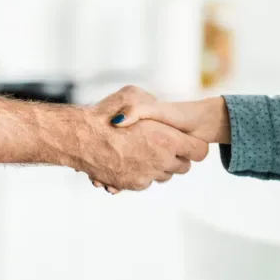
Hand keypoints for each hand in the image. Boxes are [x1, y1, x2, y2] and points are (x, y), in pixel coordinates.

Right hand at [75, 86, 209, 191]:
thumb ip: (150, 103)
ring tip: (143, 151)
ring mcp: (147, 175)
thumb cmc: (105, 114)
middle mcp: (161, 160)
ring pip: (164, 176)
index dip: (193, 145)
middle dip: (176, 157)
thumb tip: (155, 110)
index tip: (184, 141)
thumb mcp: (133, 95)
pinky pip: (145, 182)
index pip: (199, 151)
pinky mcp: (133, 184)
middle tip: (162, 145)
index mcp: (168, 139)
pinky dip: (140, 173)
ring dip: (158, 166)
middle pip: (184, 167)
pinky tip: (128, 160)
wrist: (80, 138)